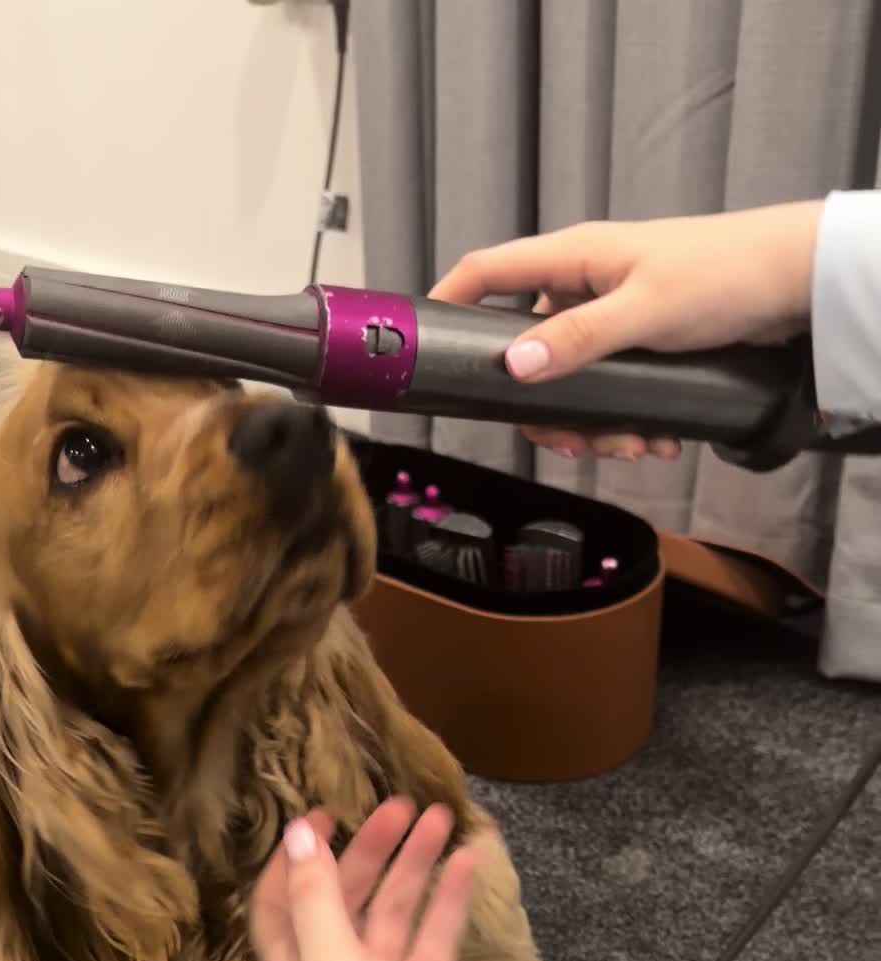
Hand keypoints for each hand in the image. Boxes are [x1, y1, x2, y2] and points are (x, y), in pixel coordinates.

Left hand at [251, 798, 501, 960]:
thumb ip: (314, 898)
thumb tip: (294, 836)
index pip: (280, 905)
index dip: (294, 860)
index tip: (320, 814)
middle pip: (344, 898)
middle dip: (368, 850)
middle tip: (400, 805)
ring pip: (394, 911)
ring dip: (414, 865)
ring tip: (442, 817)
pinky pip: (434, 935)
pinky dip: (449, 899)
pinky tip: (469, 861)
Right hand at [431, 201, 822, 461]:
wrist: (791, 282)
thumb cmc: (722, 275)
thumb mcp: (643, 312)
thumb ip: (576, 340)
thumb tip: (513, 368)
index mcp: (573, 260)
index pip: (487, 272)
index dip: (446, 305)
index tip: (421, 349)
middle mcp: (584, 287)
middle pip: (527, 353)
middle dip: (547, 409)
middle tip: (571, 444)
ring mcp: (611, 318)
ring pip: (572, 384)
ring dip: (596, 427)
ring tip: (634, 446)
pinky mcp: (639, 345)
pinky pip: (610, 392)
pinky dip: (627, 422)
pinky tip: (656, 439)